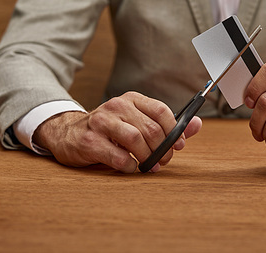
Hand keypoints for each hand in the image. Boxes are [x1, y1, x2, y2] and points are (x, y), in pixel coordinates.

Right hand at [33, 92, 201, 172]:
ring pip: (136, 140)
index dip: (174, 131)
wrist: (68, 133)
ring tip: (149, 166)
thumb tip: (197, 124)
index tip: (178, 145)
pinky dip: (129, 166)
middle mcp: (116, 106)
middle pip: (151, 128)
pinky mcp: (90, 141)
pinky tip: (129, 167)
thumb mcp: (136, 122)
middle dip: (163, 149)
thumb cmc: (109, 130)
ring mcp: (101, 122)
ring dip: (148, 158)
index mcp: (131, 99)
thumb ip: (167, 125)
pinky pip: (118, 157)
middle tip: (163, 161)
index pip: (161, 110)